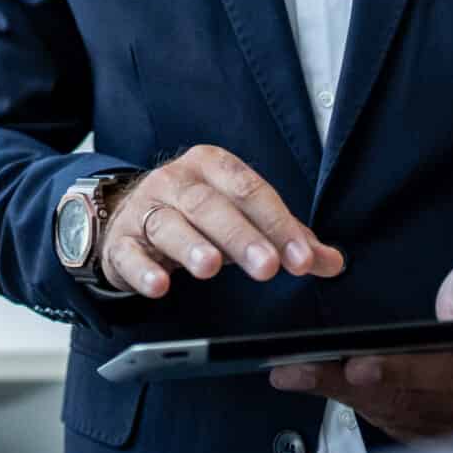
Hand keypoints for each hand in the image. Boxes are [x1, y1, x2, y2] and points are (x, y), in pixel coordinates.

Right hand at [98, 145, 344, 296]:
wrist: (128, 216)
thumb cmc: (198, 216)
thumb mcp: (242, 218)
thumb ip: (285, 238)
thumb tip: (332, 262)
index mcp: (211, 166)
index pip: (248, 189)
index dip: (277, 224)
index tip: (301, 259)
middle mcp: (176, 181)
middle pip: (209, 205)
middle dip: (240, 236)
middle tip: (268, 266)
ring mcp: (145, 209)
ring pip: (168, 223)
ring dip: (191, 245)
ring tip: (211, 268)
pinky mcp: (120, 241)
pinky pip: (129, 253)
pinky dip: (143, 269)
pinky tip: (160, 286)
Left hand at [267, 256, 452, 444]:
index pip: (452, 372)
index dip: (404, 371)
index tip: (359, 364)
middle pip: (412, 400)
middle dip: (350, 384)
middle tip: (301, 368)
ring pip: (394, 414)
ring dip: (342, 395)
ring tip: (295, 373)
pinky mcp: (439, 435)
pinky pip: (390, 422)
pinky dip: (353, 402)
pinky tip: (320, 384)